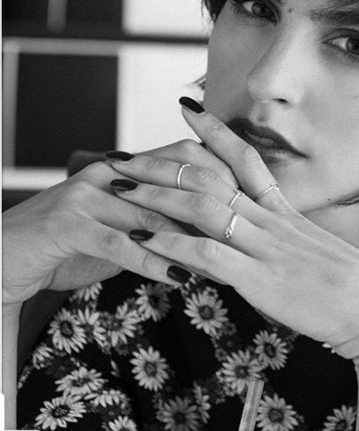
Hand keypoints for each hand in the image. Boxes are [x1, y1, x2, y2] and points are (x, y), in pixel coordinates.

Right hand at [1, 139, 239, 306]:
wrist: (10, 256)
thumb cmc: (75, 242)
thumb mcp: (124, 223)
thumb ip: (163, 216)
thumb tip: (217, 224)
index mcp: (127, 166)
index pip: (187, 157)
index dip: (224, 175)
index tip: (256, 203)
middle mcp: (111, 172)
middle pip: (176, 181)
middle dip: (216, 210)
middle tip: (248, 237)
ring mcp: (87, 195)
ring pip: (152, 214)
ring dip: (191, 243)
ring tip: (224, 265)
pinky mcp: (67, 224)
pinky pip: (120, 243)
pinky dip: (153, 262)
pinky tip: (177, 280)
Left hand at [105, 108, 358, 362]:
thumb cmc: (356, 289)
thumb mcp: (319, 255)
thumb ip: (289, 244)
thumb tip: (268, 243)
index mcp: (286, 213)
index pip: (246, 158)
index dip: (214, 131)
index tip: (188, 108)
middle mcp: (271, 221)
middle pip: (211, 178)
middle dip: (164, 163)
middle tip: (125, 154)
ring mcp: (265, 247)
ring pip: (203, 208)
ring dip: (156, 196)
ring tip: (119, 189)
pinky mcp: (260, 279)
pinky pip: (207, 255)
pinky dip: (171, 246)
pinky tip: (141, 240)